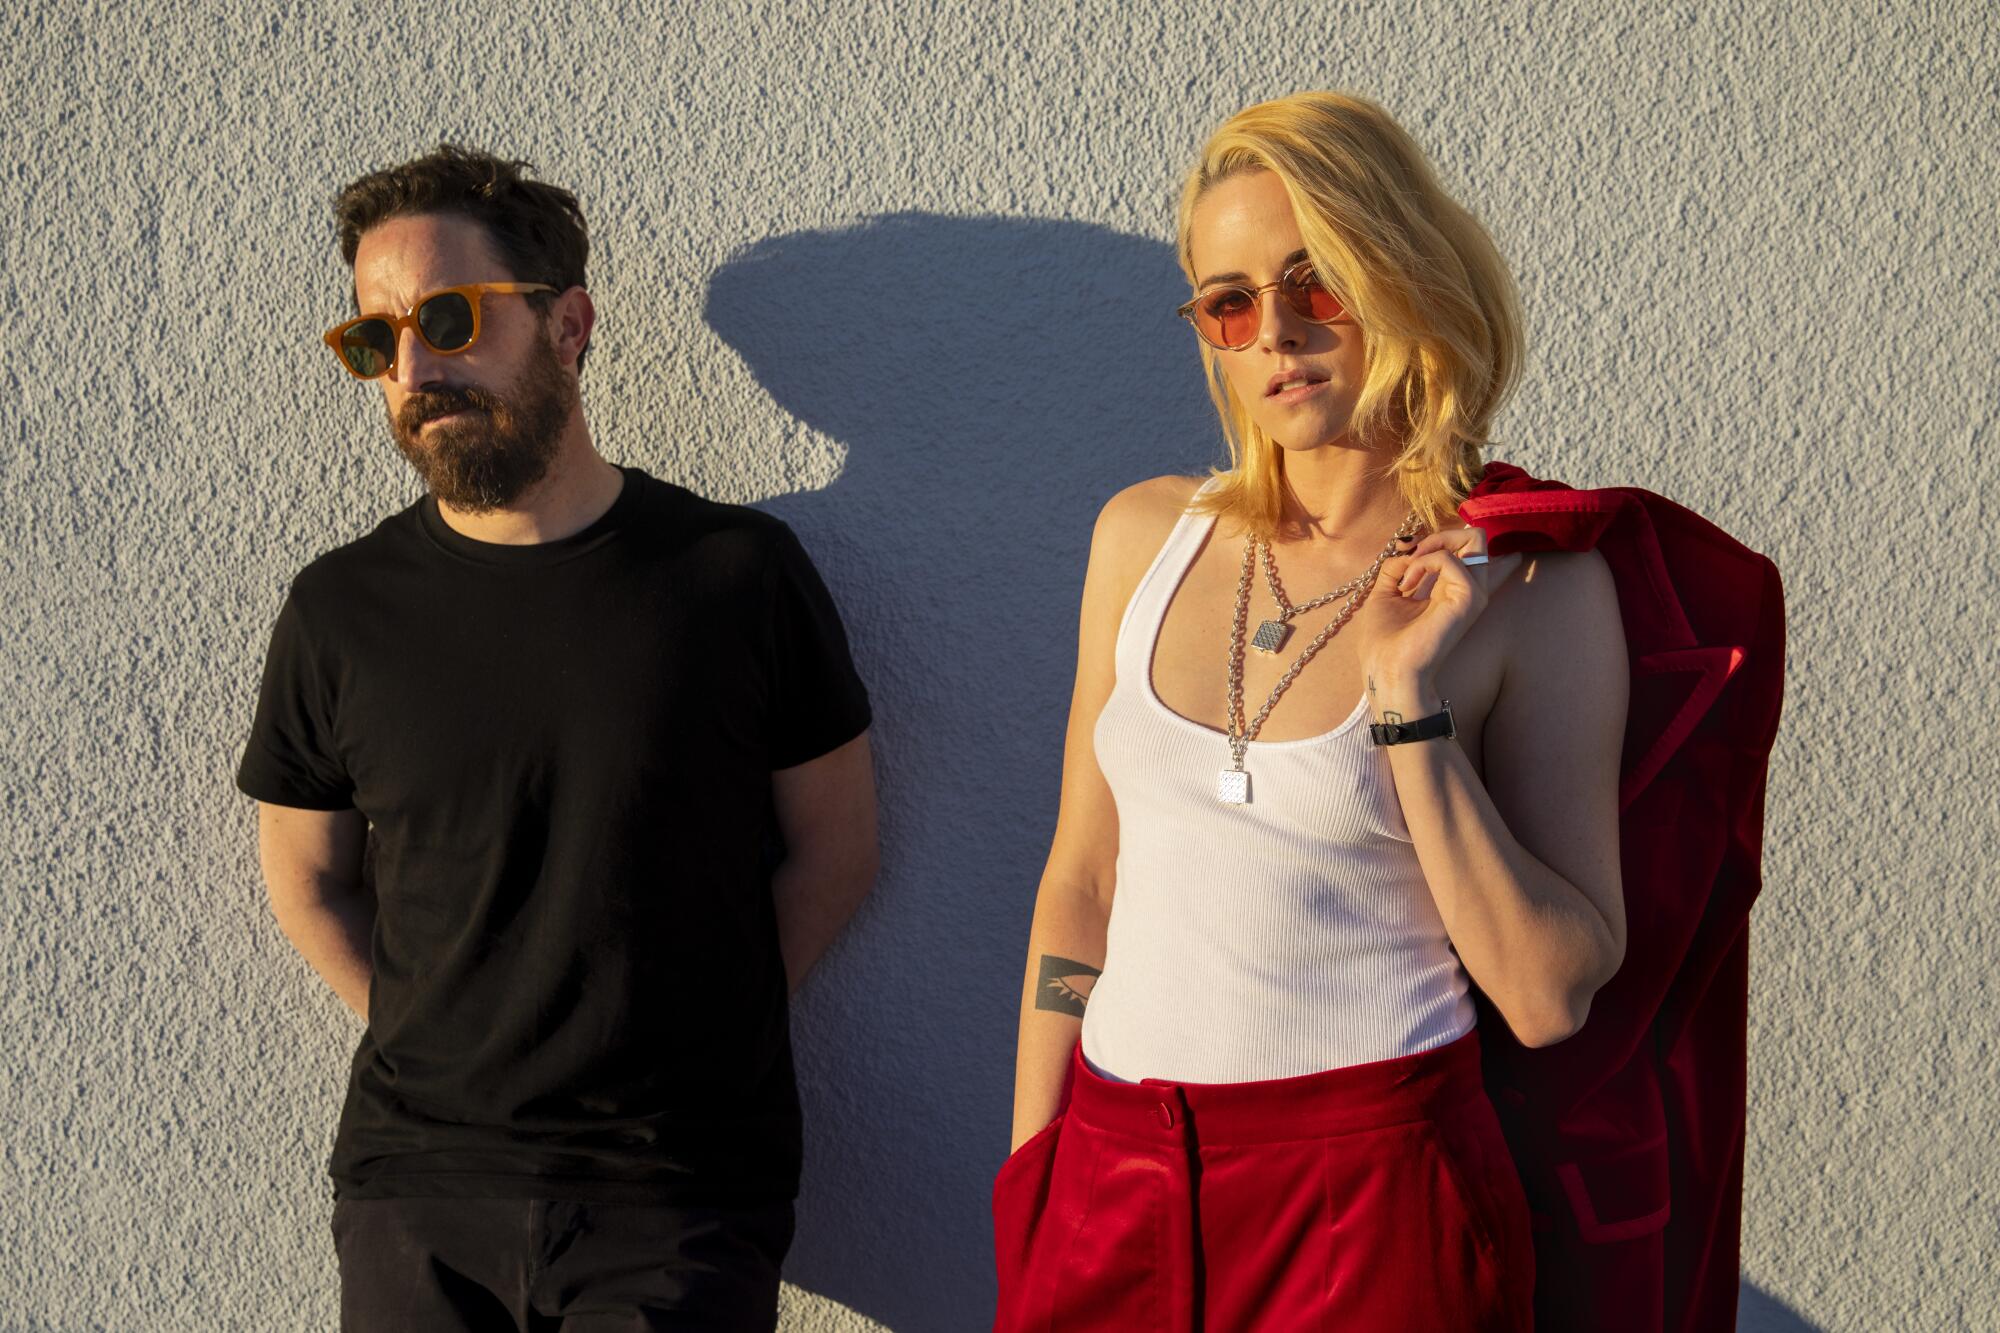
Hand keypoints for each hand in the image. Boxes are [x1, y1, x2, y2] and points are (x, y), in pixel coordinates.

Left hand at [1355, 525, 1521, 683]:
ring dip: (1431, 547)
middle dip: (1441, 535)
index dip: (1440, 539)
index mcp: (1450, 589)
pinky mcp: (1469, 598)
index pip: (1468, 551)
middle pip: (1476, 537)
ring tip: (1409, 572)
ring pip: (1474, 538)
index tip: (1409, 554)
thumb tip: (1408, 548)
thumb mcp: (1386, 592)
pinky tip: (1408, 585)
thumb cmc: (1385, 639)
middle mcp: (1467, 589)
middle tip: (1415, 555)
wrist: (1386, 668)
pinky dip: (1424, 563)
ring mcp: (1472, 594)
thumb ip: (1399, 566)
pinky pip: (1450, 560)